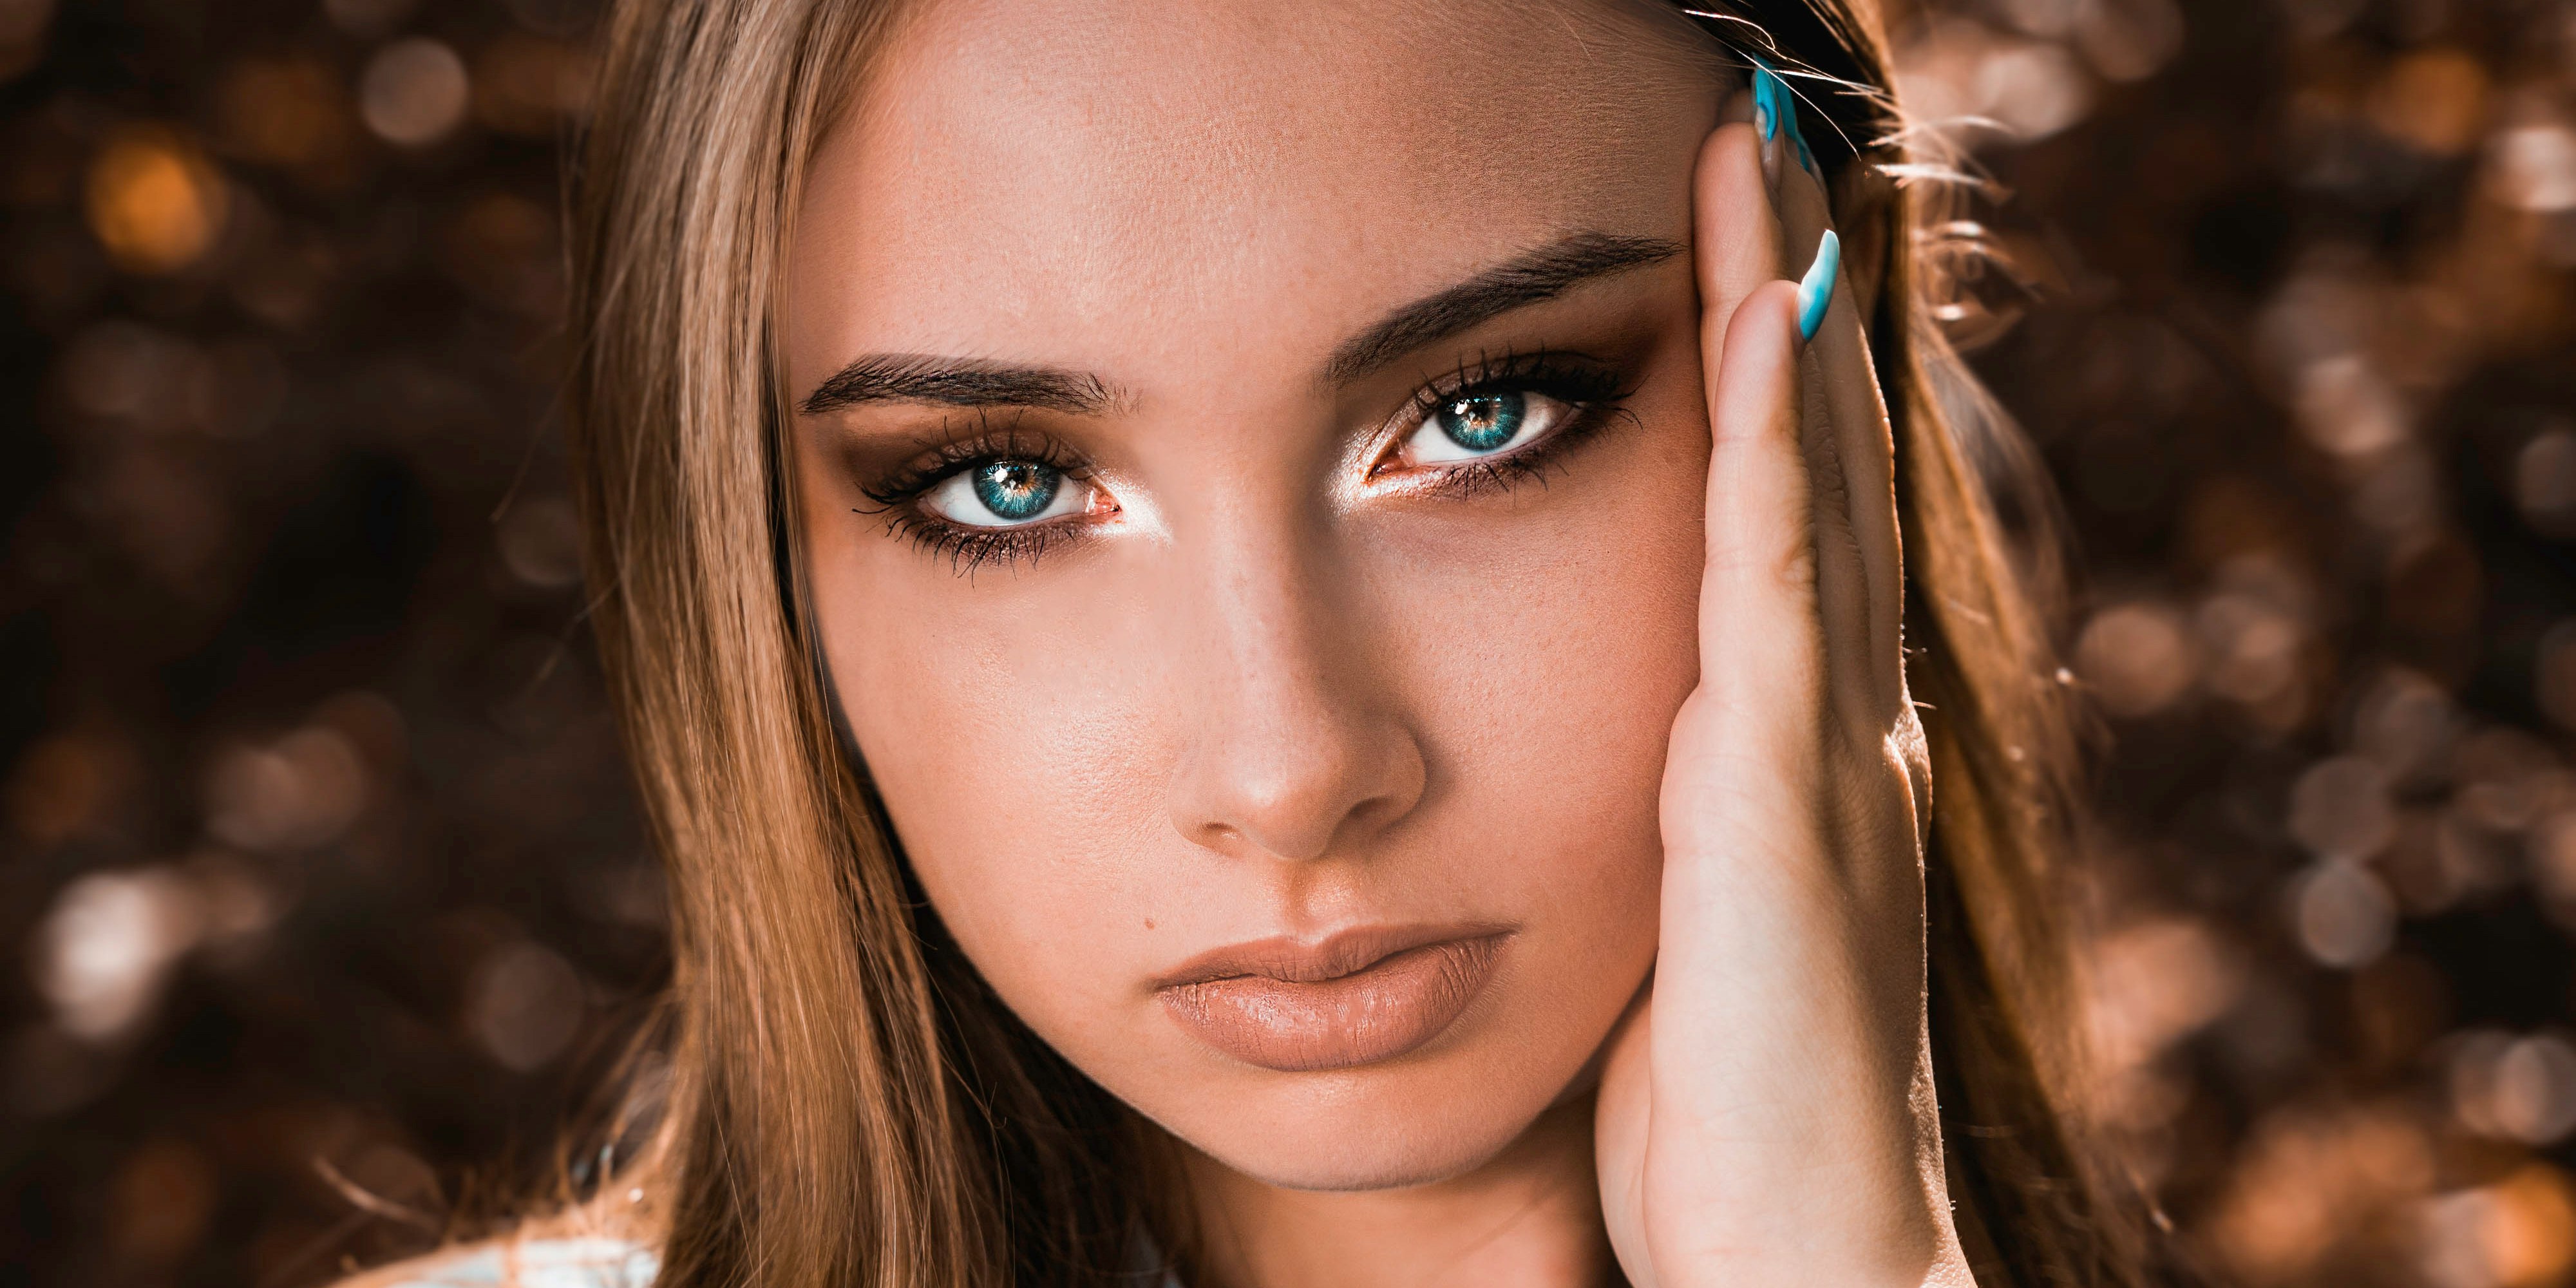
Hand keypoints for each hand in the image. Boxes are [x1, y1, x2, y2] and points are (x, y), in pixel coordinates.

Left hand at [1592, 74, 1964, 1287]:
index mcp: (1789, 752)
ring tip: (1764, 163)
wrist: (1797, 1245)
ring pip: (1807, 488)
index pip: (1782, 520)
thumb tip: (1641, 758)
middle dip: (1790, 296)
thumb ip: (1676, 823)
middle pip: (1814, 465)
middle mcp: (1827, 722)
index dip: (1771, 377)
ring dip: (1785, 317)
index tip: (1733, 244)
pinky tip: (1758, 329)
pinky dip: (1773, 449)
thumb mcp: (1686, 925)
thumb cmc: (1723, 1113)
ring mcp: (1817, 746)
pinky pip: (1771, 584)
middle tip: (1764, 139)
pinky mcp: (1779, 792)